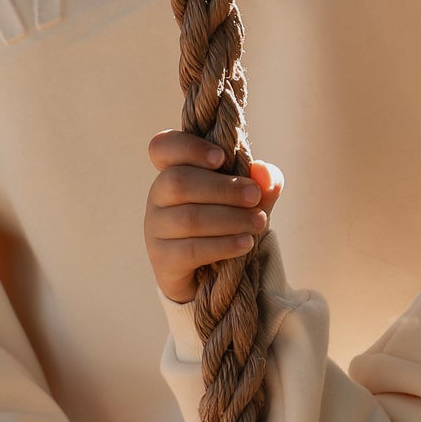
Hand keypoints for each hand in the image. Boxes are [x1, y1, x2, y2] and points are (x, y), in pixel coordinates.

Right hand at [145, 132, 282, 303]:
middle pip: (179, 182)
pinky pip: (191, 250)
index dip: (188, 148)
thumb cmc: (228, 223)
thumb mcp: (248, 199)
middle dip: (223, 188)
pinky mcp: (163, 259)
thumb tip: (264, 172)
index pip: (162, 147)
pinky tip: (246, 243)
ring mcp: (156, 228)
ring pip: (188, 218)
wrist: (212, 274)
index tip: (221, 157)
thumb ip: (260, 182)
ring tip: (259, 222)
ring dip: (230, 219)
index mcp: (175, 170)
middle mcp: (158, 196)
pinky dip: (223, 245)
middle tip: (254, 195)